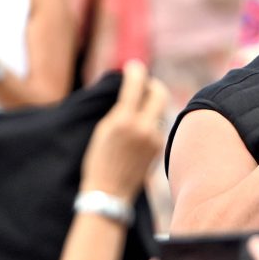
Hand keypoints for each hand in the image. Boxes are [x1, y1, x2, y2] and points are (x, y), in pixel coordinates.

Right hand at [80, 61, 168, 199]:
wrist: (110, 192)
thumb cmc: (98, 160)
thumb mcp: (102, 129)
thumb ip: (118, 109)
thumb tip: (131, 91)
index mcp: (124, 121)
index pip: (136, 86)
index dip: (136, 72)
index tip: (133, 66)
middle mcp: (144, 128)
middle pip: (159, 93)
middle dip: (153, 84)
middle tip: (145, 83)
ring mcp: (155, 139)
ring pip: (159, 110)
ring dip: (151, 105)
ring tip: (137, 108)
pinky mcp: (160, 148)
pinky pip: (158, 126)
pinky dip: (150, 122)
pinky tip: (139, 129)